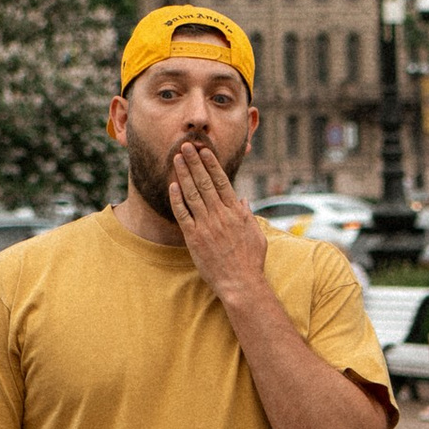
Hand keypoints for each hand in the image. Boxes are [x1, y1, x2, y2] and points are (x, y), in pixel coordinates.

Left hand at [166, 139, 269, 300]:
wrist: (241, 283)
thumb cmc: (251, 261)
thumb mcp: (256, 234)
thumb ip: (248, 215)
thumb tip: (243, 200)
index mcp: (236, 212)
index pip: (222, 181)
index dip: (211, 164)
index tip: (204, 150)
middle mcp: (220, 215)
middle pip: (205, 182)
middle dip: (194, 162)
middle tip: (185, 146)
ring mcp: (206, 225)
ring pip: (193, 194)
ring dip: (184, 174)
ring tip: (176, 159)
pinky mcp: (194, 238)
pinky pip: (183, 214)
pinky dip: (177, 199)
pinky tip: (172, 186)